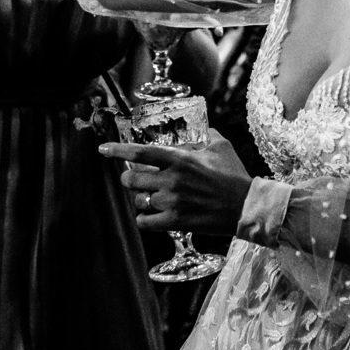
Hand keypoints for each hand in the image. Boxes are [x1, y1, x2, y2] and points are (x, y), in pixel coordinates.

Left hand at [99, 129, 251, 234]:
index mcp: (179, 159)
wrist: (246, 205)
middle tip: (135, 179)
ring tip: (151, 197)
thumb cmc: (234, 174)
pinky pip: (145, 222)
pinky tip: (152, 215)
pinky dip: (144, 219)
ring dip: (141, 199)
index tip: (103, 149)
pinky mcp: (176, 222)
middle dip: (129, 179)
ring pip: (138, 201)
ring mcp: (172, 202)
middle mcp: (172, 180)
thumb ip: (205, 134)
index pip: (140, 153)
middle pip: (131, 179)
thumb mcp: (220, 146)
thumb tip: (200, 127)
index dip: (118, 150)